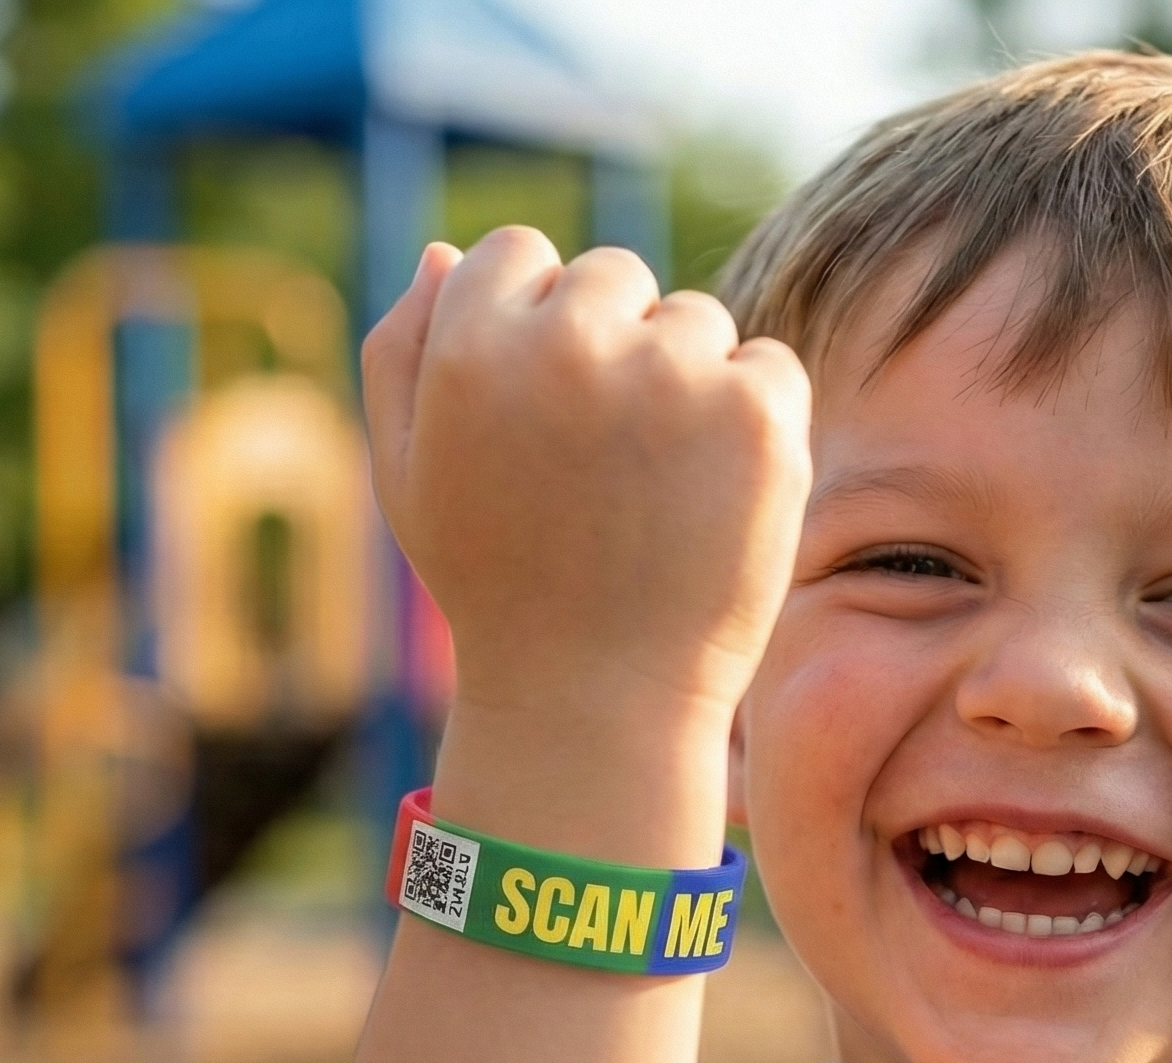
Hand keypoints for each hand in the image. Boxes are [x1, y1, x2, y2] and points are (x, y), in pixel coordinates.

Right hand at [364, 230, 812, 740]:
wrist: (597, 699)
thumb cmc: (496, 589)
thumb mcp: (409, 475)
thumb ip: (404, 353)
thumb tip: (448, 254)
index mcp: (472, 342)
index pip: (517, 253)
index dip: (532, 329)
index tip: (544, 414)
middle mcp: (569, 341)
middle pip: (613, 276)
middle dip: (614, 347)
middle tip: (603, 465)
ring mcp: (671, 373)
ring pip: (696, 321)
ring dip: (689, 383)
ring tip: (657, 491)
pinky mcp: (757, 414)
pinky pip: (768, 365)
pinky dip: (756, 419)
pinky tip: (716, 495)